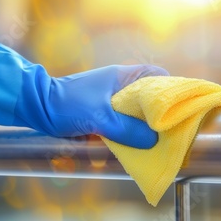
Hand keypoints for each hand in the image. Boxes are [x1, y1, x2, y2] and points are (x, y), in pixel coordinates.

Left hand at [24, 64, 168, 147]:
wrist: (37, 106)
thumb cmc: (67, 104)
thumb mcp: (100, 118)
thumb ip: (127, 129)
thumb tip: (154, 140)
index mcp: (123, 76)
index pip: (157, 76)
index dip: (172, 89)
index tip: (183, 106)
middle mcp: (120, 85)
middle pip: (150, 96)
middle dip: (161, 112)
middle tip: (174, 128)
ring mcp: (111, 99)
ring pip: (137, 111)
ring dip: (146, 124)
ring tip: (160, 139)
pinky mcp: (103, 112)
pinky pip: (124, 121)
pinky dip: (132, 131)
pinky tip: (137, 144)